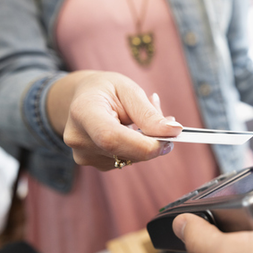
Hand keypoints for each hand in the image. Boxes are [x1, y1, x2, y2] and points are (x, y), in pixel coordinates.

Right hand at [47, 70, 182, 169]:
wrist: (82, 97)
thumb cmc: (106, 89)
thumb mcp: (128, 90)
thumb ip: (148, 113)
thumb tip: (173, 132)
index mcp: (83, 112)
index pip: (111, 137)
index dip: (143, 145)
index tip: (169, 140)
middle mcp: (78, 138)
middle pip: (123, 152)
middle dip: (153, 141)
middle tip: (167, 121)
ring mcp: (84, 155)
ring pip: (130, 158)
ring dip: (147, 142)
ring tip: (143, 118)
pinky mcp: (94, 164)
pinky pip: (126, 159)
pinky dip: (138, 147)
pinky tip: (134, 130)